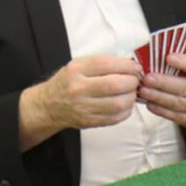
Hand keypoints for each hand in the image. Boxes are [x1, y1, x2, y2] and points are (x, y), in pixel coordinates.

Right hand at [19, 55, 140, 149]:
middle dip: (132, 82)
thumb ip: (102, 64)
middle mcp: (79, 88)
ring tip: (131, 92)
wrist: (50, 104)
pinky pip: (116, 117)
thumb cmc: (68, 83)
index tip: (136, 67)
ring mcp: (84, 107)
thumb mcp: (78, 66)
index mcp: (76, 70)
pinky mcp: (90, 121)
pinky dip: (126, 111)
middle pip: (115, 85)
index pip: (106, 65)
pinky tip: (126, 104)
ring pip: (118, 104)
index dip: (126, 66)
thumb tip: (130, 66)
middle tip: (136, 81)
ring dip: (131, 97)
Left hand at [138, 54, 185, 128]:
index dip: (184, 63)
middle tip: (147, 78)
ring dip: (158, 97)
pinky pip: (176, 116)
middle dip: (163, 83)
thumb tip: (161, 59)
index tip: (168, 58)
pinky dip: (161, 110)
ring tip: (143, 91)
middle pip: (185, 88)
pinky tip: (150, 103)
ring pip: (178, 103)